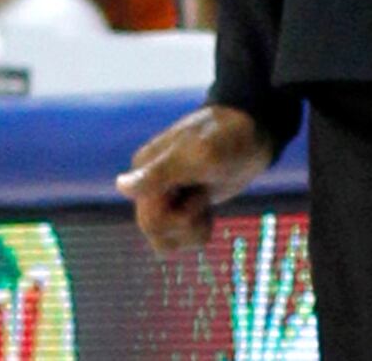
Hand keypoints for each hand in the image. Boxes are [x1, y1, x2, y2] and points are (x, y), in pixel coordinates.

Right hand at [117, 104, 272, 252]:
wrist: (251, 132)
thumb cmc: (224, 139)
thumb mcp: (198, 157)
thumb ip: (160, 174)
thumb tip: (121, 187)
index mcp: (145, 169)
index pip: (150, 219)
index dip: (177, 218)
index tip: (198, 195)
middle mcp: (149, 183)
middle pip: (154, 231)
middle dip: (184, 227)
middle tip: (204, 203)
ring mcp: (166, 196)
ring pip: (164, 238)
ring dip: (190, 233)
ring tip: (206, 210)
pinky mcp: (183, 205)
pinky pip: (179, 237)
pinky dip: (197, 232)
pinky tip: (208, 212)